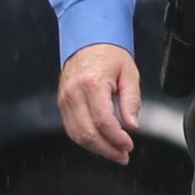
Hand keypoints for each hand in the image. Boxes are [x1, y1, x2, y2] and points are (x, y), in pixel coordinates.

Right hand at [58, 44, 139, 163]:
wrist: (87, 39)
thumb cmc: (109, 53)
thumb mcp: (129, 74)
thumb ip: (131, 101)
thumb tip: (132, 124)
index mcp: (92, 84)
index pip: (104, 121)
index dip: (117, 138)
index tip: (129, 145)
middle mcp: (74, 92)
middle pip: (88, 132)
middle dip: (107, 149)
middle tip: (122, 155)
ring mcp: (64, 98)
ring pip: (76, 135)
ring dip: (96, 148)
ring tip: (113, 153)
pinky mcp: (62, 102)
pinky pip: (71, 128)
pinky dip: (85, 140)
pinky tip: (100, 143)